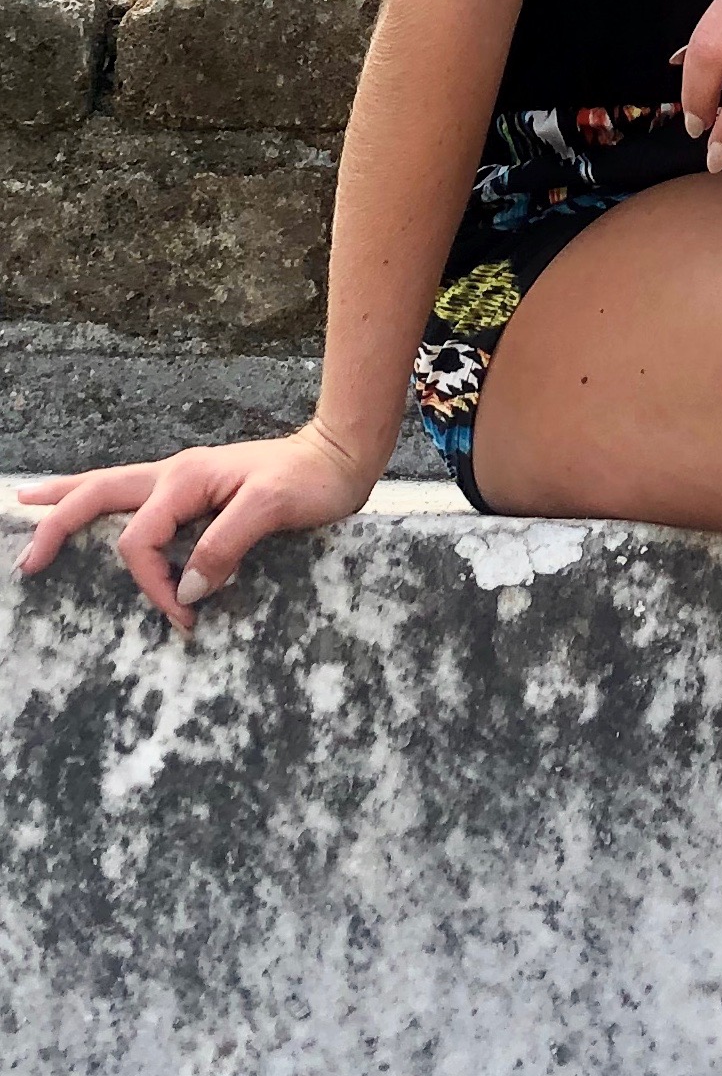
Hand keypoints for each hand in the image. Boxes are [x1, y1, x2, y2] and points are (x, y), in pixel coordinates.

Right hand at [11, 418, 374, 637]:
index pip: (140, 541)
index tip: (187, 617)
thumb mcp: (273, 509)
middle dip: (57, 524)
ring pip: (108, 487)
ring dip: (67, 501)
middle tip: (27, 561)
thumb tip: (188, 587)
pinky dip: (99, 500)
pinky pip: (133, 496)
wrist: (338, 458)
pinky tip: (87, 505)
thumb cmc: (311, 482)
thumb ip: (226, 543)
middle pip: (97, 494)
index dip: (153, 585)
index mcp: (185, 479)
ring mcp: (179, 480)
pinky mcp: (192, 490)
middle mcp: (173, 475)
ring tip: (27, 505)